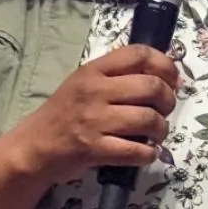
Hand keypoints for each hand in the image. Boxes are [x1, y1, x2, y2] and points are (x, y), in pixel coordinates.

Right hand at [8, 44, 177, 185]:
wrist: (34, 146)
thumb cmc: (64, 113)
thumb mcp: (84, 82)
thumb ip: (117, 75)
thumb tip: (163, 74)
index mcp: (94, 70)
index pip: (138, 54)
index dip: (165, 64)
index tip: (173, 78)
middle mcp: (95, 91)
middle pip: (151, 87)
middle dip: (168, 100)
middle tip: (165, 110)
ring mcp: (94, 121)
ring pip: (148, 119)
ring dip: (161, 129)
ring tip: (157, 133)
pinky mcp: (95, 149)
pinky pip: (136, 150)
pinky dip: (149, 153)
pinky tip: (146, 152)